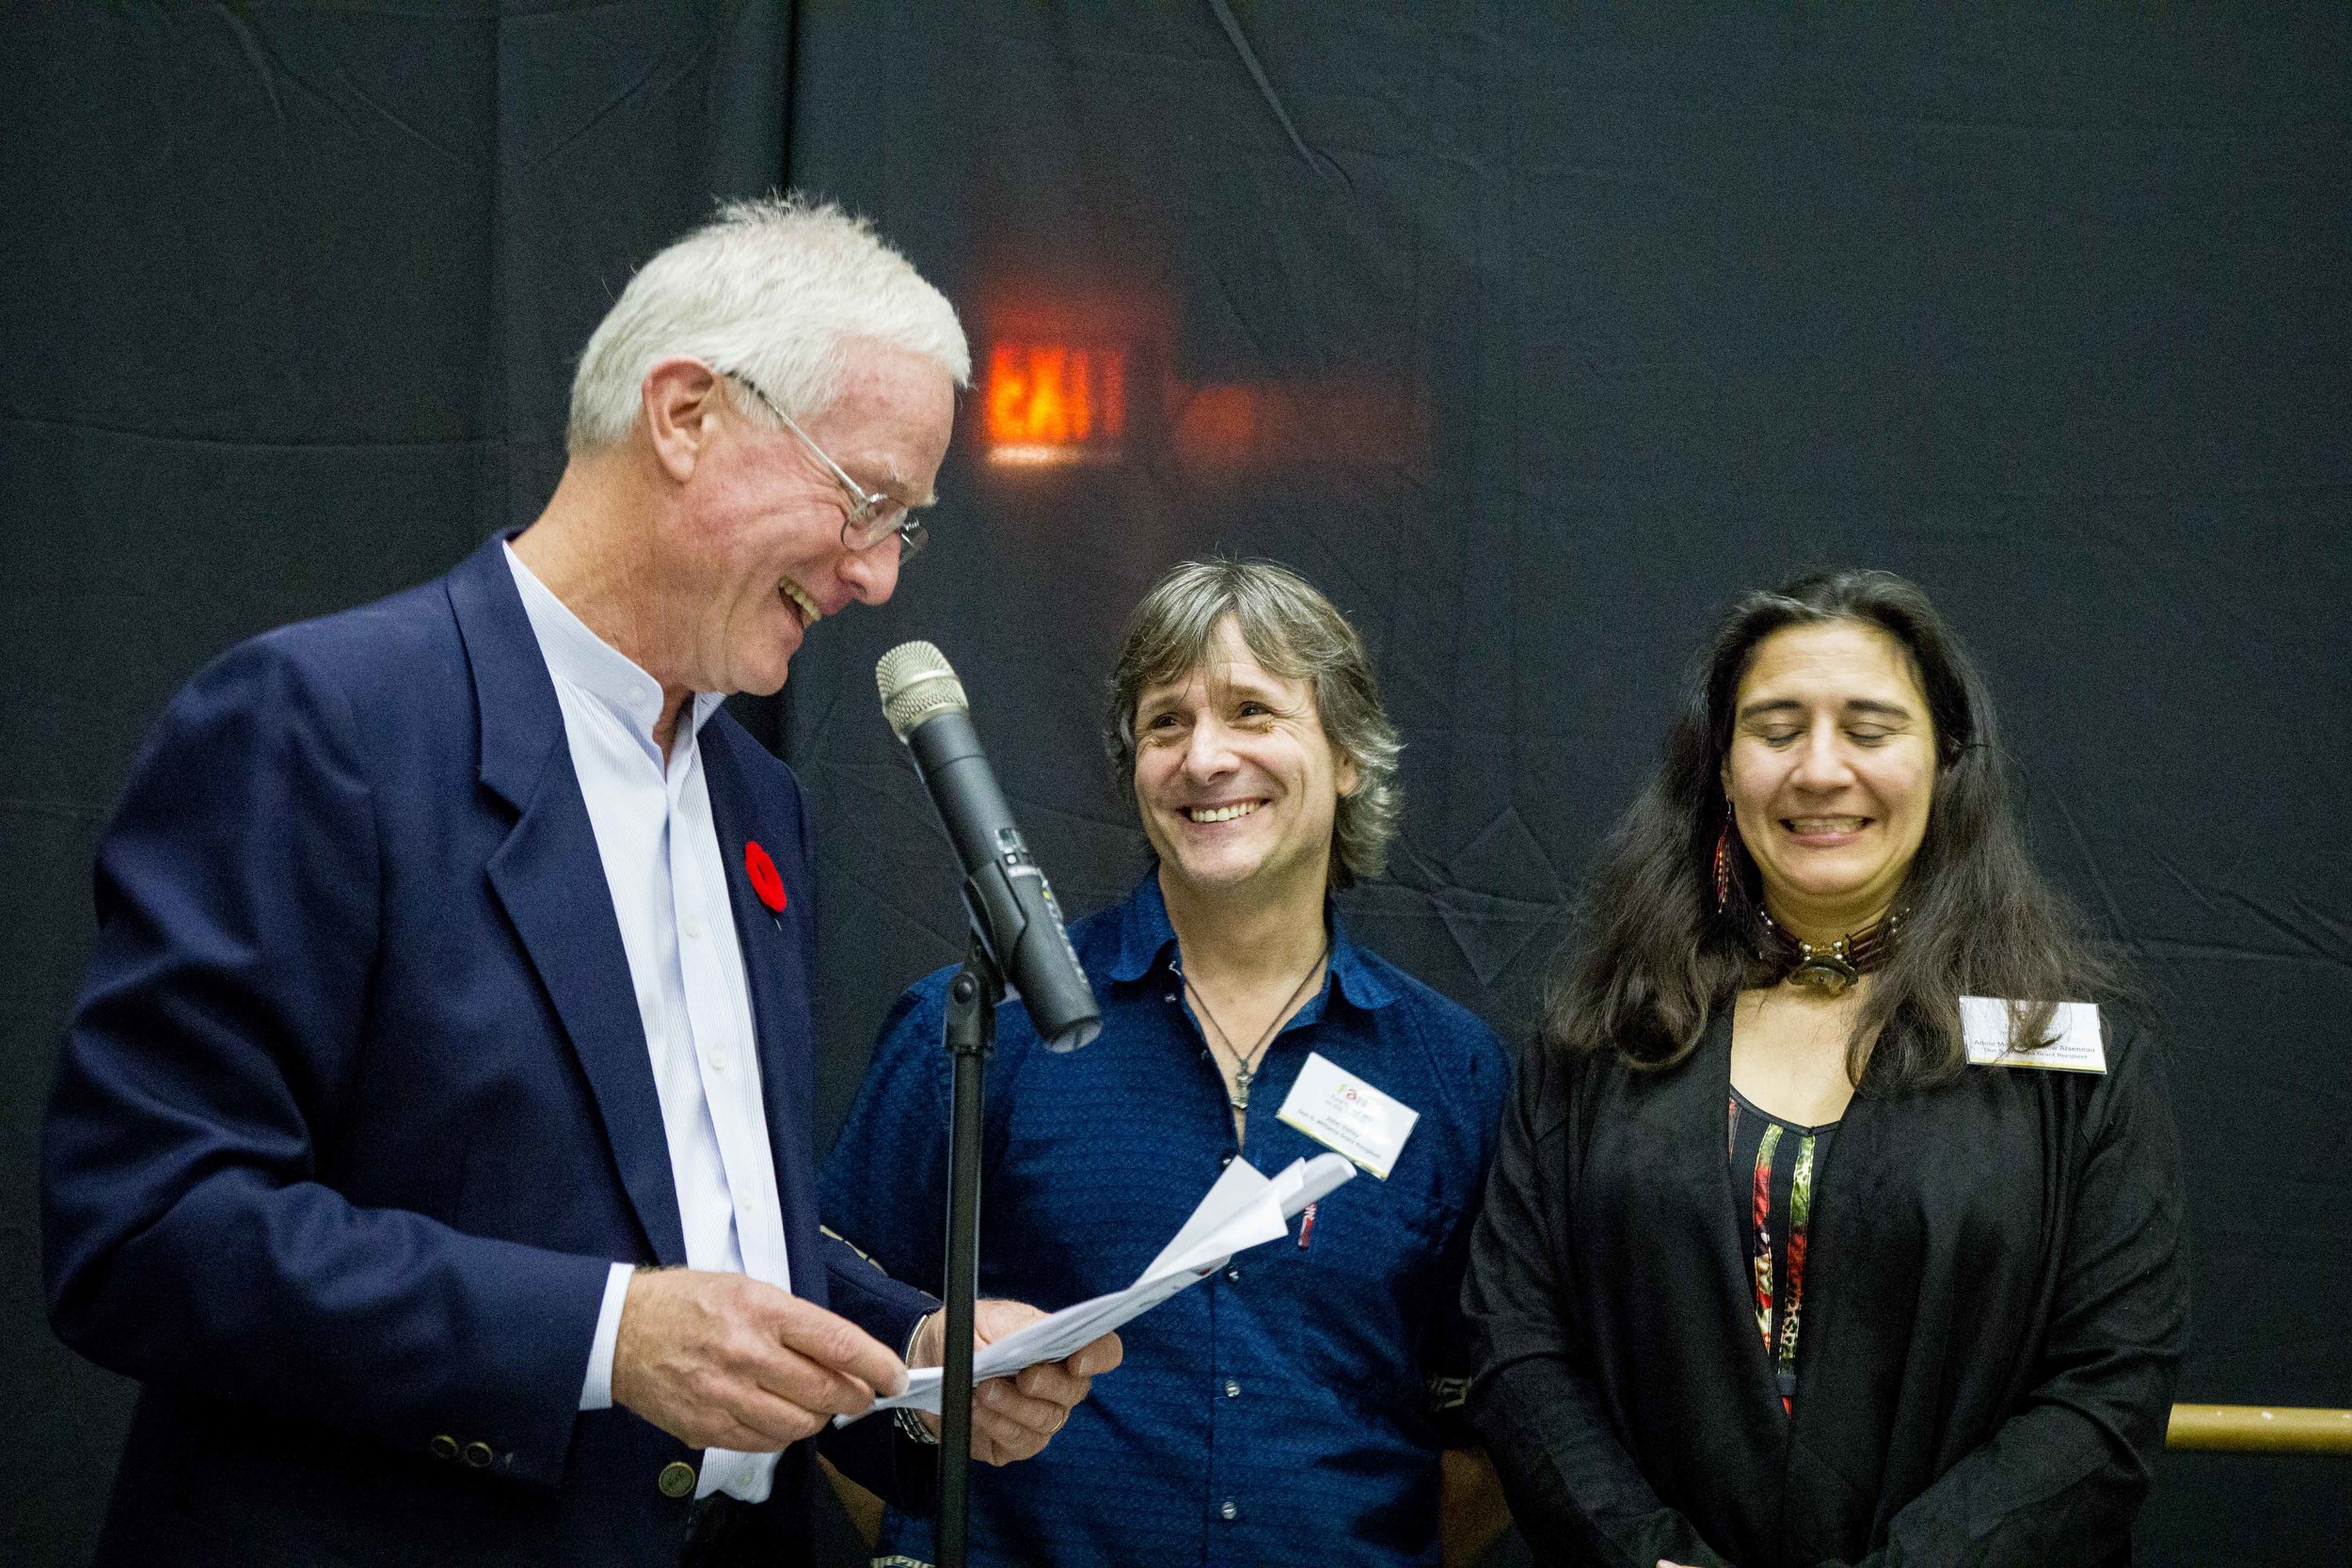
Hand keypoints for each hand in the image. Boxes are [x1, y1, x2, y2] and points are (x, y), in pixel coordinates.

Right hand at [611, 1268, 907, 1451]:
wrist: (619, 1331)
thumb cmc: (686, 1303)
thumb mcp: (747, 1289)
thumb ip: (795, 1321)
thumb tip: (842, 1352)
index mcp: (762, 1311)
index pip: (839, 1344)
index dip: (877, 1365)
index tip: (895, 1376)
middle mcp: (746, 1354)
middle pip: (826, 1391)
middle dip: (855, 1397)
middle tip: (861, 1394)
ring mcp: (725, 1395)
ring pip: (800, 1424)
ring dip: (820, 1417)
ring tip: (814, 1402)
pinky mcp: (707, 1426)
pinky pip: (765, 1442)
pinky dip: (783, 1433)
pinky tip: (779, 1414)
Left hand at [907, 1299, 1123, 1464]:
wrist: (929, 1360)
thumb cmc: (966, 1333)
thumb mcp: (984, 1318)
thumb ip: (1011, 1331)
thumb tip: (1028, 1346)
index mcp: (1060, 1345)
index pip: (1102, 1350)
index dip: (1099, 1356)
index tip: (1078, 1362)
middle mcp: (1058, 1384)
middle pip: (1076, 1391)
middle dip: (1048, 1385)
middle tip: (1022, 1377)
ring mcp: (1040, 1416)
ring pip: (1047, 1421)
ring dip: (1015, 1406)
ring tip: (984, 1390)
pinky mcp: (1016, 1443)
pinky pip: (1020, 1442)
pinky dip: (998, 1426)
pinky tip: (978, 1411)